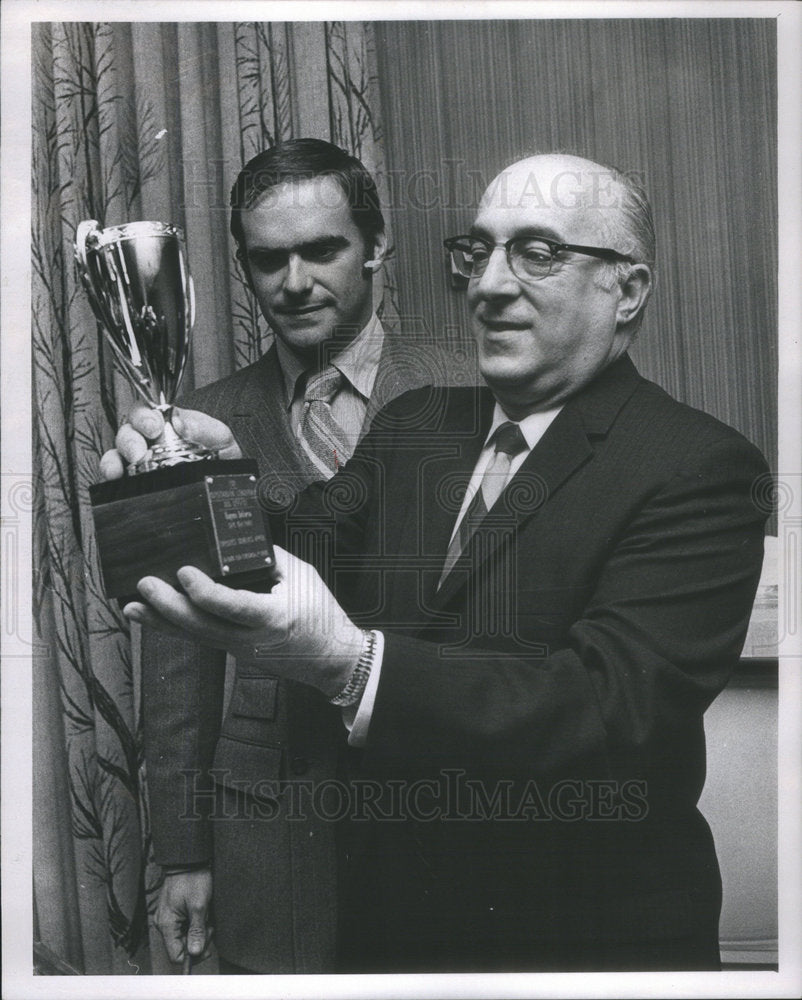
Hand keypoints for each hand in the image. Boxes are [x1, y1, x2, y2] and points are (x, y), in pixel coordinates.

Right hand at [98, 403, 241, 479]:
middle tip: (137, 453)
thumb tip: (181, 423)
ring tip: (117, 470)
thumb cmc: (221, 458)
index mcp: (166, 424)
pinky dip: (111, 478)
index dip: (143, 416)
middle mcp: (149, 441)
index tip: (152, 428)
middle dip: (129, 441)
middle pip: (127, 432)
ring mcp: (140, 462)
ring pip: (117, 454)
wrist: (225, 488)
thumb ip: (204, 428)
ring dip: (113, 460)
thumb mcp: (220, 438)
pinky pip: (117, 479)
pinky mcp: (135, 483)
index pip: (146, 411)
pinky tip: (114, 481)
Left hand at [123, 547, 363, 697]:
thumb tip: (236, 537)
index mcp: (274, 616)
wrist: (332, 659)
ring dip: (161, 621)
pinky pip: (200, 638)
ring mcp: (240, 649)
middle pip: (202, 626)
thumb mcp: (303, 576)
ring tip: (132, 606)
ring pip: (194, 636)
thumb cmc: (321, 613)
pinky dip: (174, 627)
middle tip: (144, 585)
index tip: (184, 572)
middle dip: (168, 607)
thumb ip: (270, 557)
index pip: (233, 606)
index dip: (205, 592)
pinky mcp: (234, 650)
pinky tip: (153, 616)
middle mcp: (252, 637)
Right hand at [155, 868, 213, 964]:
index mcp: (166, 924)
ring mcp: (166, 918)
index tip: (207, 947)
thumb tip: (195, 952)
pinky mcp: (171, 913)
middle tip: (209, 928)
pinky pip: (182, 927)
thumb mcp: (199, 906)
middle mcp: (162, 924)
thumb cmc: (193, 879)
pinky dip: (193, 925)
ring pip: (182, 937)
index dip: (192, 956)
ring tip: (205, 918)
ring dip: (196, 932)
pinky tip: (200, 915)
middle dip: (197, 941)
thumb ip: (197, 931)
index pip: (176, 955)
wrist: (188, 860)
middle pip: (179, 947)